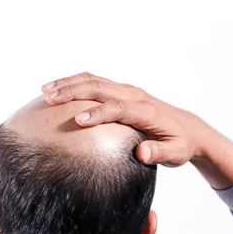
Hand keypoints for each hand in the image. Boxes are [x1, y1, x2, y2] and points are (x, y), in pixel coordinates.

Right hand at [41, 72, 209, 166]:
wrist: (188, 128)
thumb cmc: (180, 144)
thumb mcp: (176, 154)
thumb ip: (161, 153)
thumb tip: (142, 153)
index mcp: (146, 112)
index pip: (118, 108)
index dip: (98, 113)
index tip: (77, 120)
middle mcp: (135, 96)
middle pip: (100, 87)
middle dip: (73, 91)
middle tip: (49, 98)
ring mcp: (126, 91)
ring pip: (94, 80)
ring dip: (69, 83)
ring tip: (45, 91)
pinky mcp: (120, 91)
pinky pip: (95, 82)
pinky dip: (74, 83)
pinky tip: (57, 89)